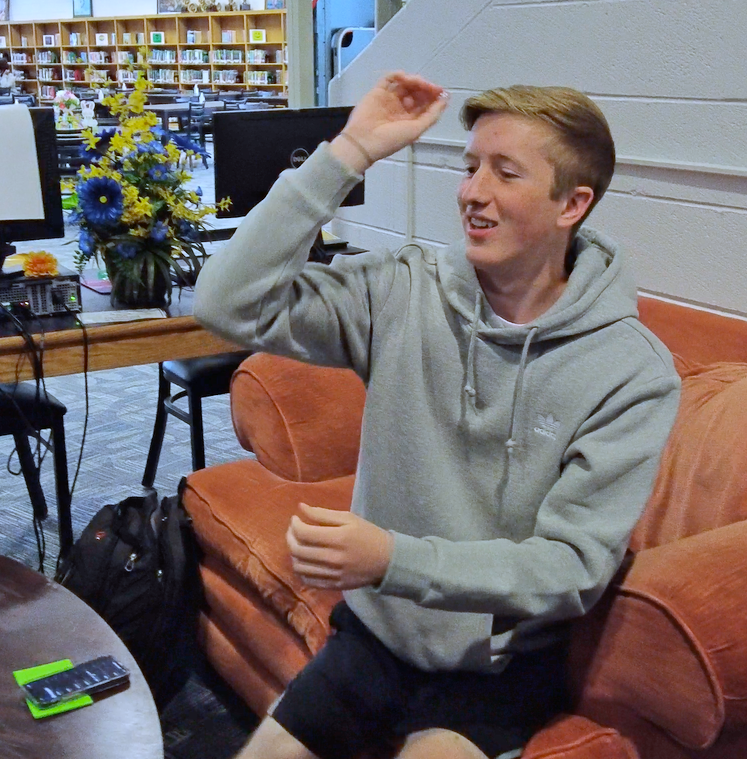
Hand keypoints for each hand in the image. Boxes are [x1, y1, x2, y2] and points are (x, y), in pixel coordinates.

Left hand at [287, 502, 393, 589]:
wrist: (387, 561)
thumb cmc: (368, 534)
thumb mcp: (349, 518)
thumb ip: (323, 514)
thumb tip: (301, 507)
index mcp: (338, 538)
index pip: (303, 533)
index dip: (294, 524)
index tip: (295, 518)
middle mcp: (333, 558)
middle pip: (298, 550)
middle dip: (290, 537)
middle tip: (293, 530)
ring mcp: (332, 574)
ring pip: (299, 567)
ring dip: (293, 554)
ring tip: (298, 544)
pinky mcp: (333, 585)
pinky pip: (308, 580)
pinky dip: (301, 570)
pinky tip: (305, 560)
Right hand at [330, 71, 448, 171]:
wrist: (363, 141)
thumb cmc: (391, 139)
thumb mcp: (416, 130)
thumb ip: (432, 115)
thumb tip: (445, 99)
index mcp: (410, 120)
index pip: (425, 103)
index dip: (434, 96)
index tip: (440, 91)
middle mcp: (401, 109)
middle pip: (417, 92)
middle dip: (424, 87)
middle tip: (427, 86)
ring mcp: (389, 100)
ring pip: (405, 84)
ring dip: (413, 81)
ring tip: (414, 82)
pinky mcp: (378, 92)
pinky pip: (389, 79)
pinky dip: (397, 75)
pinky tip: (403, 78)